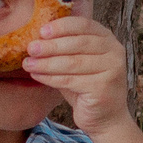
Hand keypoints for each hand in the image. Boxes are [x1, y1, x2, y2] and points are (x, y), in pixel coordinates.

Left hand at [20, 15, 133, 137]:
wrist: (105, 117)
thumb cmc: (86, 87)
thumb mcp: (77, 62)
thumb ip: (65, 49)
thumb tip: (36, 38)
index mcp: (107, 39)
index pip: (84, 24)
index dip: (62, 26)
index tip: (42, 31)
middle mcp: (114, 51)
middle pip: (78, 43)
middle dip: (51, 46)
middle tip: (30, 48)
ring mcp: (112, 69)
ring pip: (72, 62)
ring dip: (47, 63)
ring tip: (28, 64)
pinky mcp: (103, 87)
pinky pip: (70, 80)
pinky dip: (51, 78)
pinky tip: (37, 76)